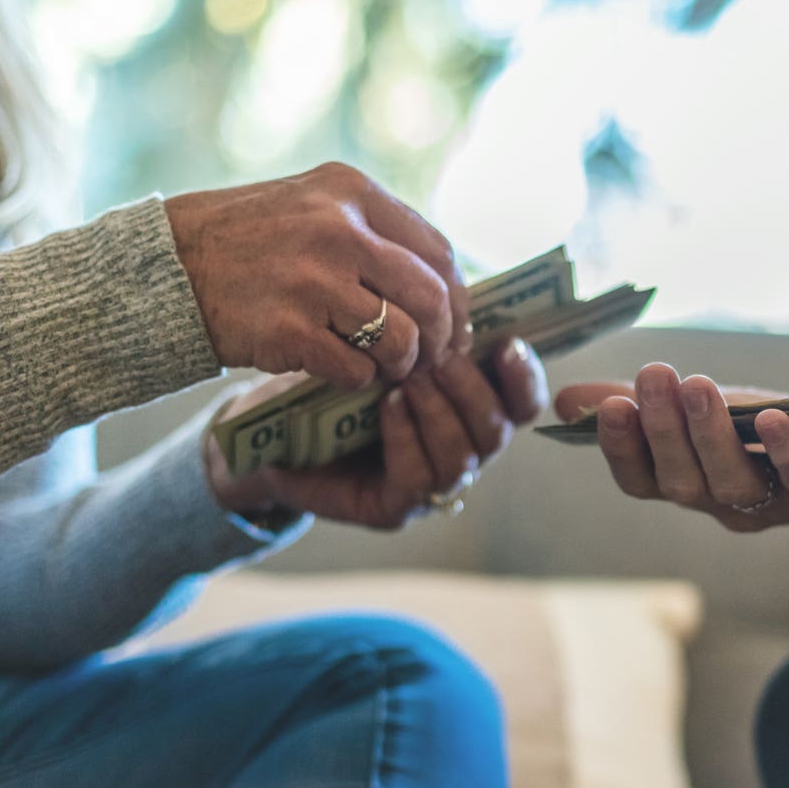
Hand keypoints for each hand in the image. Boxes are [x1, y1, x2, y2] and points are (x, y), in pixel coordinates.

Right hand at [165, 162, 470, 390]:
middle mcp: (339, 230)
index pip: (438, 252)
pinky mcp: (289, 330)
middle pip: (430, 297)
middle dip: (440, 337)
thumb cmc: (248, 241)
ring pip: (400, 338)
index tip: (455, 324)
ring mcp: (314, 280)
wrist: (168, 266)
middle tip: (430, 357)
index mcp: (352, 192)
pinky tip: (341, 370)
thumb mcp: (312, 206)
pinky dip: (358, 378)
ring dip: (401, 364)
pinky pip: (356, 369)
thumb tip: (445, 280)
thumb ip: (373, 230)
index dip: (458, 297)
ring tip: (385, 366)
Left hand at [204, 338, 546, 528]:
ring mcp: (428, 487)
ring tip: (409, 376)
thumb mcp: (377, 345)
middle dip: (473, 390)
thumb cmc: (325, 383)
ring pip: (463, 457)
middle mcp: (458, 452)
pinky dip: (408, 436)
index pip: (522, 403)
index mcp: (466, 412)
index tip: (508, 344)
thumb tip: (451, 278)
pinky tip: (388, 404)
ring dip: (440, 411)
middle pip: (498, 430)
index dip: (525, 377)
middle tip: (439, 356)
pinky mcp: (393, 508)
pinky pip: (418, 478)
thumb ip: (420, 326)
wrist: (264, 436)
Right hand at [554, 366, 788, 532]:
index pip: (637, 479)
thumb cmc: (749, 424)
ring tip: (697, 386)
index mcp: (678, 482)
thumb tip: (565, 400)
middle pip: (680, 482)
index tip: (612, 406)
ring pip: (731, 484)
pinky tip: (771, 416)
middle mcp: (714, 502)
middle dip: (663, 430)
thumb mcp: (689, 408)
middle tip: (653, 376)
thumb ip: (632, 403)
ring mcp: (763, 504)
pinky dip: (783, 450)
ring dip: (710, 436)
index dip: (621, 448)